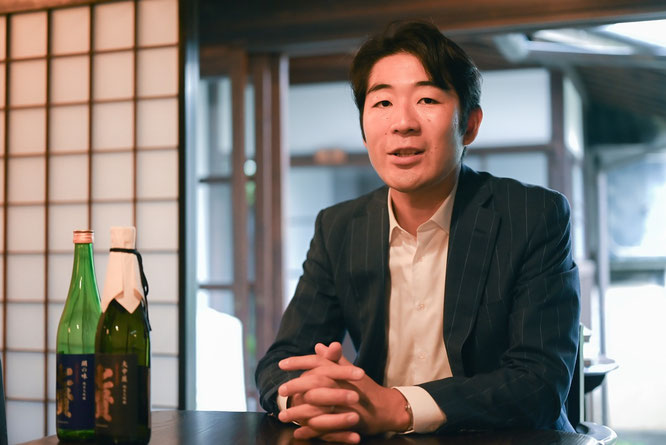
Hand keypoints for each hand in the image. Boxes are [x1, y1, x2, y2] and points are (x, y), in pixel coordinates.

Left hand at [278, 342, 410, 441]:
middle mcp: (342, 386)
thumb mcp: (351, 371)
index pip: (318, 362)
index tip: (282, 364)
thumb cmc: (366, 388)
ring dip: (298, 412)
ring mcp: (345, 405)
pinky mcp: (347, 422)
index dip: (299, 361)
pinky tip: (298, 432)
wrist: (386, 408)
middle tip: (280, 391)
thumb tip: (319, 346)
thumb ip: (334, 360)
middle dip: (295, 386)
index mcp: (341, 372)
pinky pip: (325, 428)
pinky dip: (310, 431)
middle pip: (315, 383)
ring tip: (283, 416)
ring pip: (317, 407)